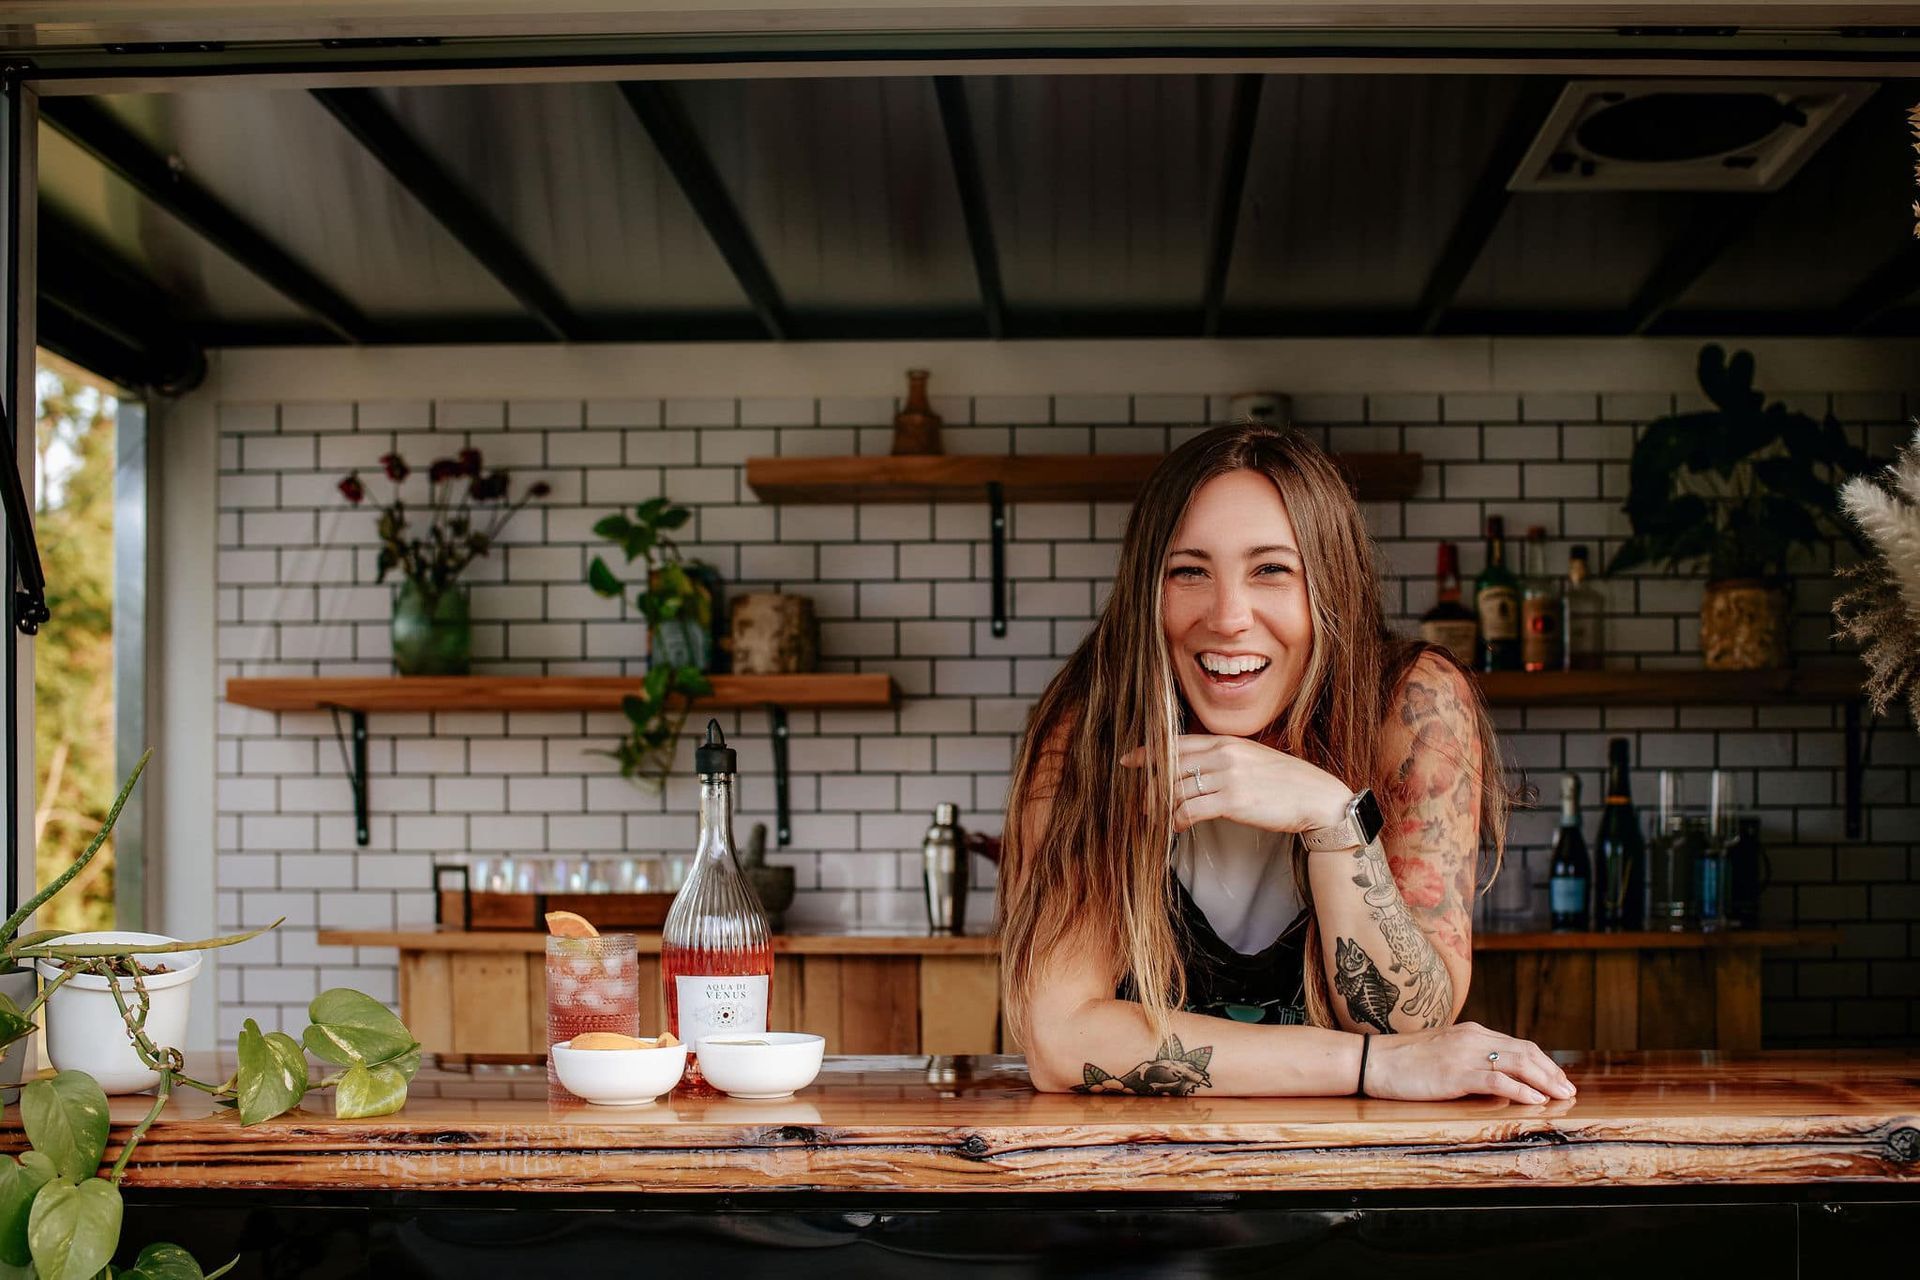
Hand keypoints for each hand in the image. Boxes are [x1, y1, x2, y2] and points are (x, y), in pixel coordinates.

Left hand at [1120, 735, 1350, 834]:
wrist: (1317, 797)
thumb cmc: (1287, 782)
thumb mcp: (1253, 758)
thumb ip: (1225, 757)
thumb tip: (1198, 768)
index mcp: (1227, 741)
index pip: (1178, 742)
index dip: (1149, 752)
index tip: (1130, 759)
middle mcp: (1224, 754)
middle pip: (1171, 766)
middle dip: (1150, 785)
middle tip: (1141, 802)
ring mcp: (1227, 776)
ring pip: (1177, 789)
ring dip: (1162, 808)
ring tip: (1157, 820)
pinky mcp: (1232, 801)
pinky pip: (1190, 810)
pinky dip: (1177, 821)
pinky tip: (1176, 828)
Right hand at [1364, 1022, 1576, 1104]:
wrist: (1374, 1060)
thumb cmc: (1404, 1061)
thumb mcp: (1443, 1053)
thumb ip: (1470, 1058)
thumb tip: (1497, 1076)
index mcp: (1472, 1032)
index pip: (1518, 1045)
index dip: (1543, 1062)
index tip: (1558, 1079)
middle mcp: (1473, 1038)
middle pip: (1525, 1052)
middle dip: (1551, 1072)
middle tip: (1569, 1090)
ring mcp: (1464, 1054)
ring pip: (1517, 1063)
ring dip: (1544, 1080)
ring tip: (1561, 1096)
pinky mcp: (1455, 1073)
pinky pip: (1496, 1079)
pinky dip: (1520, 1089)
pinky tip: (1534, 1100)